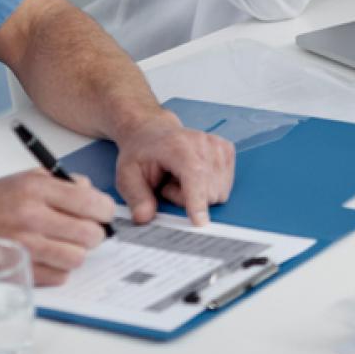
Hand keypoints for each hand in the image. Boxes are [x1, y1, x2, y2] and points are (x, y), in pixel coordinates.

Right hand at [0, 170, 114, 284]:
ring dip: (75, 253)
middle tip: (84, 232)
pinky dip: (58, 270)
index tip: (101, 214)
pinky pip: (59, 277)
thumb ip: (64, 183)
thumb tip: (94, 193)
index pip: (93, 203)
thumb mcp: (26, 178)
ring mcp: (24, 247)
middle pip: (90, 235)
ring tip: (63, 246)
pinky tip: (46, 259)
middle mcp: (31, 217)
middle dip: (94, 234)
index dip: (104, 211)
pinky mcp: (17, 271)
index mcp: (37, 189)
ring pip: (77, 258)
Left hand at [112, 114, 235, 224]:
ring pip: (219, 192)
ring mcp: (217, 145)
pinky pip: (225, 187)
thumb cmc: (142, 152)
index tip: (200, 222)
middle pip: (207, 192)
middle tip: (168, 185)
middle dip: (187, 200)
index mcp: (177, 145)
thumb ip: (136, 197)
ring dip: (199, 195)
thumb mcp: (127, 175)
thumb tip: (145, 217)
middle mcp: (202, 142)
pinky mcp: (227, 150)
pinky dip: (210, 188)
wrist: (153, 131)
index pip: (194, 174)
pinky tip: (194, 177)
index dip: (197, 200)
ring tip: (180, 180)